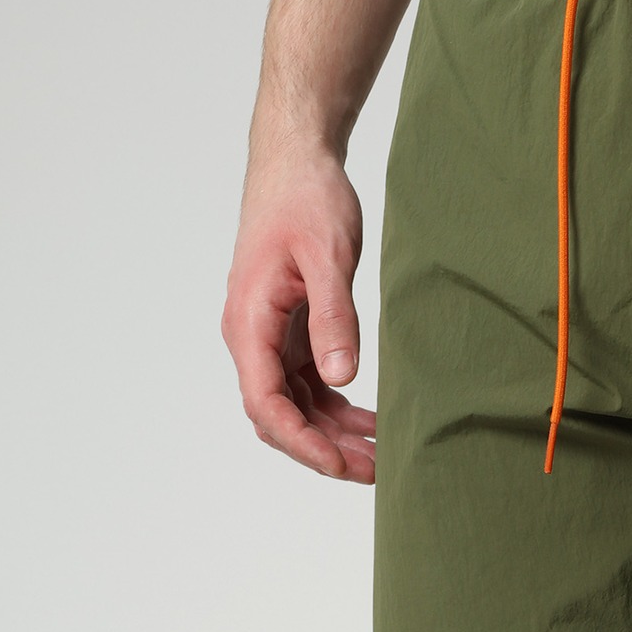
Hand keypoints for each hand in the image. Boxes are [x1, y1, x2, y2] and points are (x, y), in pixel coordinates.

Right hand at [222, 151, 376, 482]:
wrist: (297, 159)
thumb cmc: (305, 198)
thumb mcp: (327, 256)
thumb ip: (333, 318)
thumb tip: (341, 377)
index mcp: (248, 322)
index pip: (265, 403)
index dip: (302, 442)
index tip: (339, 464)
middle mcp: (252, 337)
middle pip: (280, 416)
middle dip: (324, 450)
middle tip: (378, 472)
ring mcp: (271, 338)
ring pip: (298, 407)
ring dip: (336, 436)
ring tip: (383, 456)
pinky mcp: (291, 333)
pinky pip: (310, 386)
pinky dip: (339, 409)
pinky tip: (373, 423)